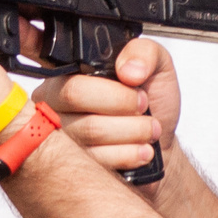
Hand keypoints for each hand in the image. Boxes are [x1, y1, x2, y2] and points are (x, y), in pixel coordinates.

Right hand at [38, 37, 181, 175]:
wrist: (160, 144)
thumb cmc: (153, 103)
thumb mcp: (157, 66)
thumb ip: (144, 53)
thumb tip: (129, 69)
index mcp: (70, 73)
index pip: (73, 75)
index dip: (110, 87)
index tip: (138, 88)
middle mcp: (57, 102)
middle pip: (75, 97)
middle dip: (122, 105)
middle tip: (144, 108)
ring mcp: (61, 136)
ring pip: (89, 130)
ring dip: (132, 131)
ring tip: (148, 130)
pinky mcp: (72, 164)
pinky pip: (96, 158)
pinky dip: (128, 154)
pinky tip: (140, 149)